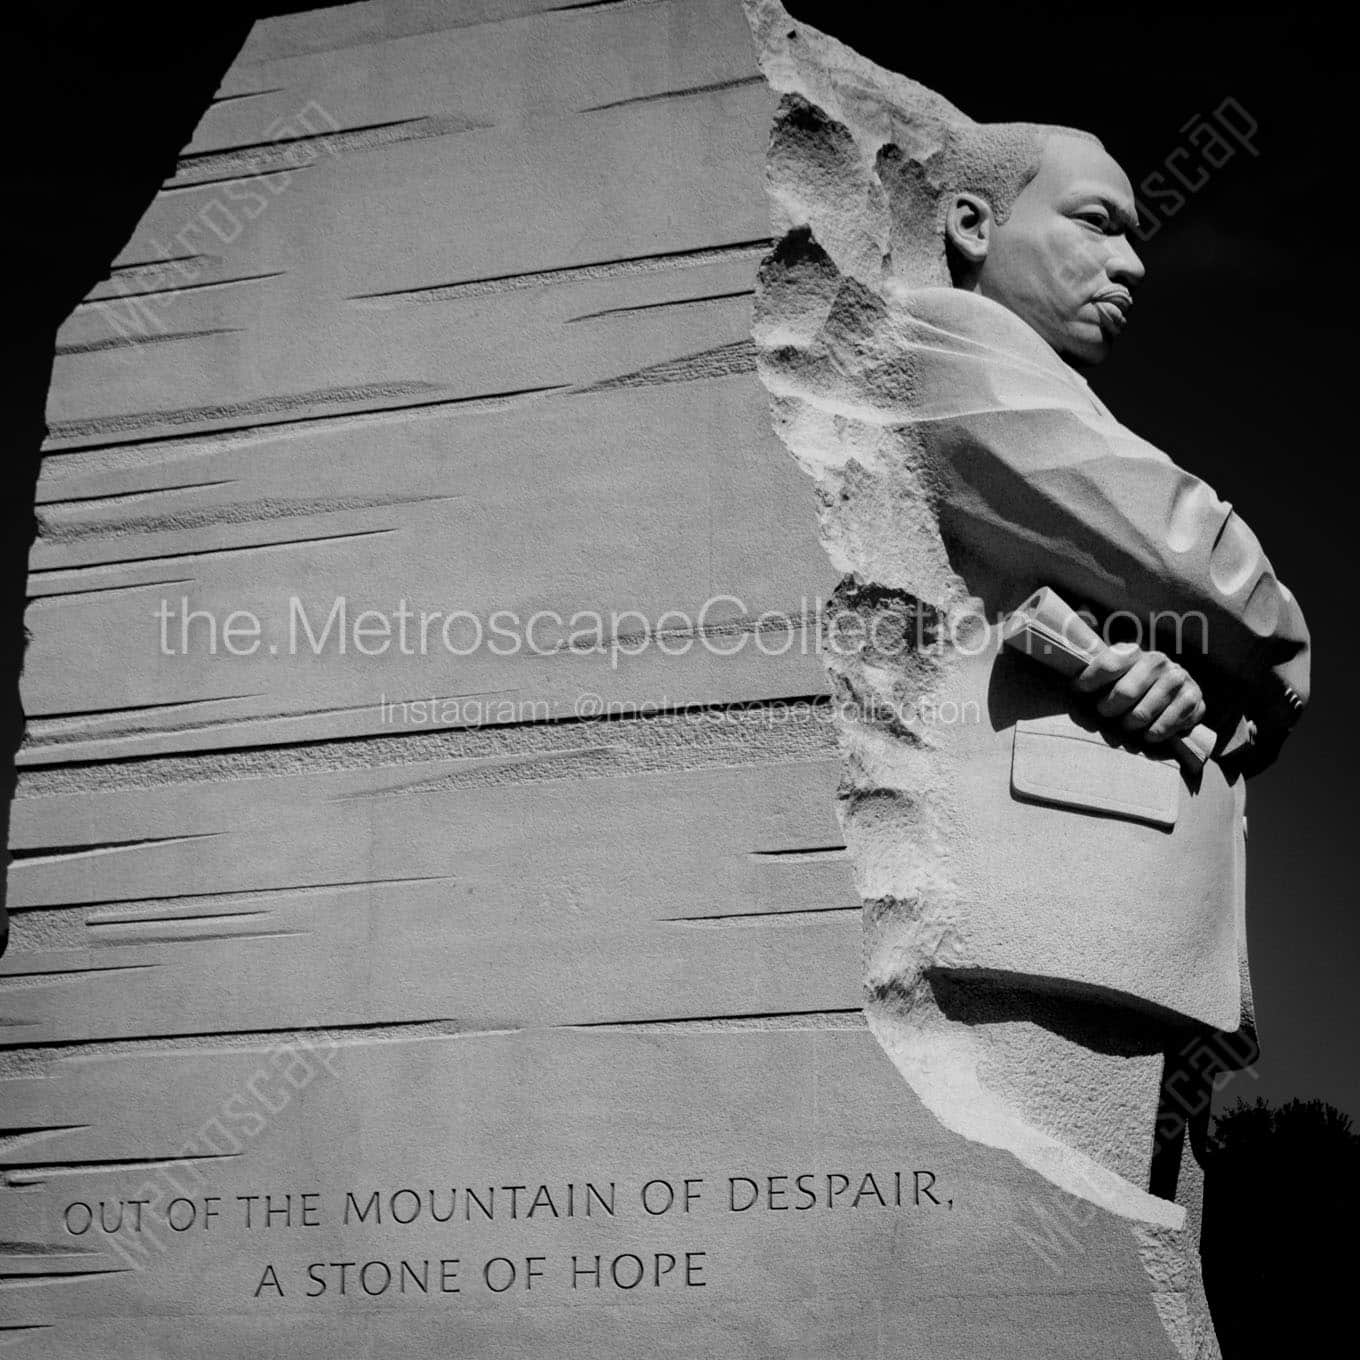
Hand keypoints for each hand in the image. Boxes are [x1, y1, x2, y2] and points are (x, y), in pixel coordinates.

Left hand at [1073, 642, 1205, 742]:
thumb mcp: (1110, 676)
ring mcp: (1178, 678)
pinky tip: (1148, 733)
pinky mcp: (1194, 698)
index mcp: (1133, 652)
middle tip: (1105, 713)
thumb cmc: (1129, 686)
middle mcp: (1157, 660)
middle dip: (1108, 709)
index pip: (1108, 664)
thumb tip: (1066, 681)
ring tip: (1127, 724)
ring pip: (1143, 713)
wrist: (1174, 692)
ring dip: (1130, 724)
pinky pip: (1166, 725)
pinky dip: (1153, 734)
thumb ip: (1091, 677)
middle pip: (1124, 693)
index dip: (1089, 681)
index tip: (1079, 690)